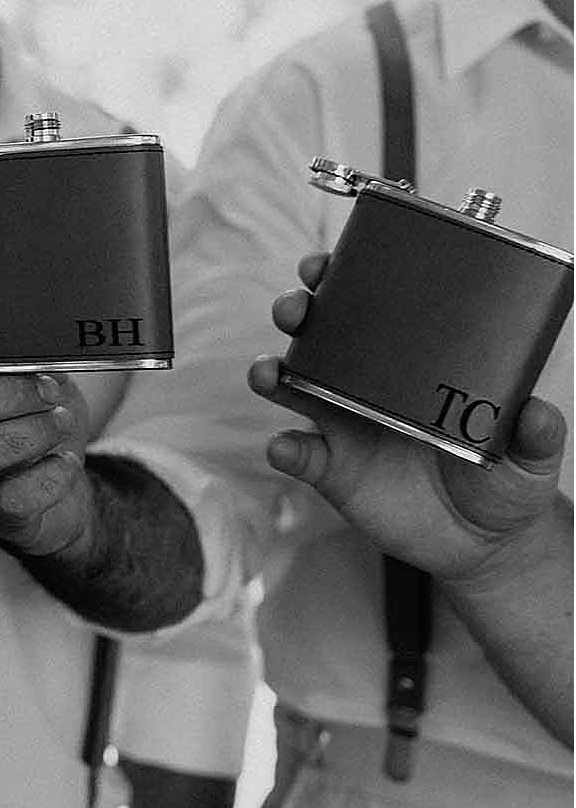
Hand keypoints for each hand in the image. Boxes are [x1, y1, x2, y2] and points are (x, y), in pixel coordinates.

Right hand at [0, 313, 98, 558]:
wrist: (60, 487)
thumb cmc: (35, 424)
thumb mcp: (32, 376)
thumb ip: (24, 355)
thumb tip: (40, 341)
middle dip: (4, 393)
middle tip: (46, 391)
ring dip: (30, 432)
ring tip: (59, 423)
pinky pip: (11, 498)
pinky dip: (47, 476)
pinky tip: (62, 461)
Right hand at [251, 250, 567, 584]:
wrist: (482, 544)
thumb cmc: (505, 482)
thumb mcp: (531, 456)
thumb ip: (537, 435)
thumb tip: (538, 411)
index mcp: (410, 367)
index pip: (372, 311)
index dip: (345, 281)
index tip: (331, 264)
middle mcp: (367, 386)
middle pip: (319, 335)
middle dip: (299, 311)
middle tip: (298, 308)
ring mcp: (344, 426)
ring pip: (293, 386)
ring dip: (272, 372)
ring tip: (270, 373)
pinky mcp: (331, 470)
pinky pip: (298, 454)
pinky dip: (285, 448)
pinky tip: (286, 447)